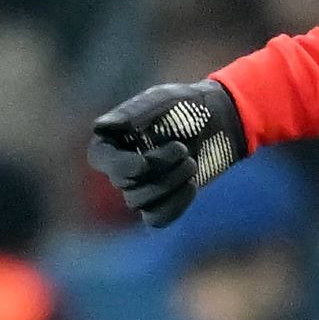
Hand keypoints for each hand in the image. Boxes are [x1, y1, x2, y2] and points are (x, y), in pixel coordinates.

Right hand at [86, 79, 245, 226]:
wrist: (219, 120)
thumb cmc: (186, 105)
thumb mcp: (161, 100)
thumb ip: (133, 113)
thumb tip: (100, 128)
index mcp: (112, 140)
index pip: (101, 160)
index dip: (120, 167)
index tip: (144, 163)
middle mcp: (120, 167)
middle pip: (125, 183)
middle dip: (158, 168)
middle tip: (184, 149)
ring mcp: (140, 187)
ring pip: (141, 202)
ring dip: (170, 184)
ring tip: (191, 163)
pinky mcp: (162, 202)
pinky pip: (157, 218)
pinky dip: (175, 205)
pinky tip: (192, 185)